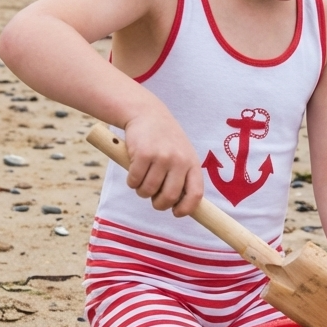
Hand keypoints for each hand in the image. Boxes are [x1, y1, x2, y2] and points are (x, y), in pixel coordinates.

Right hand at [122, 99, 203, 216]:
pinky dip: (131, 181)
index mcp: (191, 163)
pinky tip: (133, 171)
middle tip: (152, 198)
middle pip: (169, 197)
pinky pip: (134, 180)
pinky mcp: (143, 154)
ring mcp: (161, 157)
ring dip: (141, 191)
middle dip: (158, 204)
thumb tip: (178, 205)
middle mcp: (179, 161)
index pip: (195, 194)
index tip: (176, 213)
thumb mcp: (181, 154)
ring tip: (141, 180)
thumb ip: (182, 176)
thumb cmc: (164, 139)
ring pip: (148, 191)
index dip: (186, 209)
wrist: (146, 113)